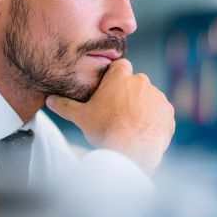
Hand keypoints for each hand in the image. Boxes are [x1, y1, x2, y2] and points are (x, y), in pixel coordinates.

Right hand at [46, 59, 174, 172]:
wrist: (131, 149)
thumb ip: (65, 106)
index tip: (111, 91)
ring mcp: (157, 97)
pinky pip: (161, 113)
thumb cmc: (105, 129)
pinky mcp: (168, 113)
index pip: (120, 67)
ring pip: (149, 98)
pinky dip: (154, 121)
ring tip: (131, 126)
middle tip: (118, 113)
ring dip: (143, 108)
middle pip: (135, 83)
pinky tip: (143, 133)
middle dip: (129, 95)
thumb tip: (48, 100)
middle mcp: (142, 81)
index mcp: (121, 76)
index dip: (115, 78)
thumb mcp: (81, 117)